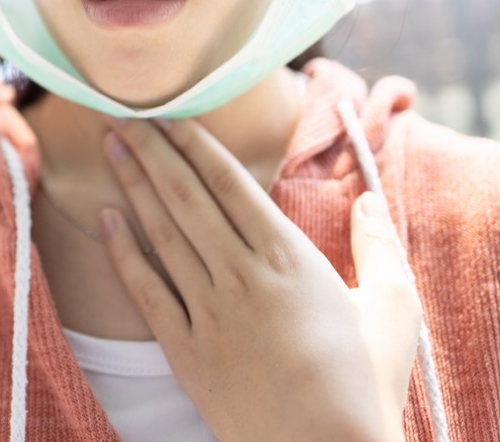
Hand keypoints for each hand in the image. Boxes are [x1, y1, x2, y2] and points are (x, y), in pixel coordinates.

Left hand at [100, 118, 419, 441]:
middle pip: (187, 199)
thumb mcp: (393, 309)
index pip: (231, 185)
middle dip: (153, 152)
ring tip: (111, 149)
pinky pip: (146, 292)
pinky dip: (123, 253)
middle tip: (123, 114)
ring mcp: (210, 312)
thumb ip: (380, 246)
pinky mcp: (186, 350)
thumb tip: (373, 196)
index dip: (196, 146)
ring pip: (163, 235)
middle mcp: (242, 276)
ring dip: (133, 187)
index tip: (169, 115)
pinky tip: (106, 220)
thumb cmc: (366, 385)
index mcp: (290, 259)